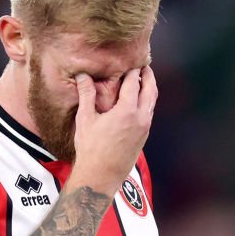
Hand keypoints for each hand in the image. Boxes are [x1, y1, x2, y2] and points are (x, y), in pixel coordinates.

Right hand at [67, 66, 156, 195]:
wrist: (101, 176)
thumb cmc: (91, 149)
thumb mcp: (86, 119)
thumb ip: (87, 95)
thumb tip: (82, 76)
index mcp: (126, 111)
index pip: (134, 82)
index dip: (133, 69)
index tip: (131, 60)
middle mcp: (140, 118)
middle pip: (150, 90)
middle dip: (148, 76)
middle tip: (144, 65)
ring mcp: (144, 128)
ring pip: (152, 102)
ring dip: (149, 89)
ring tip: (143, 80)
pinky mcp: (144, 137)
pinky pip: (149, 113)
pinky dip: (147, 102)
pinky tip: (138, 101)